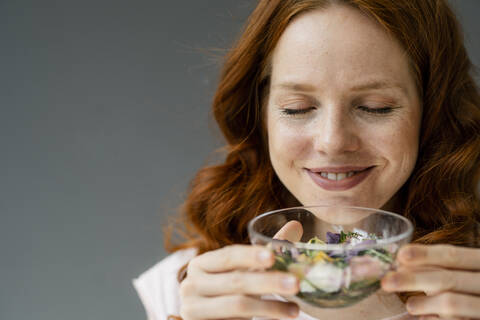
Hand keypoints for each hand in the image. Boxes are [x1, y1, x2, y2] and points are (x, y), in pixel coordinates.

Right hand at [179, 221, 302, 319]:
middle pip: (235, 282)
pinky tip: (279, 318)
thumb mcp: (240, 272)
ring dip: (270, 308)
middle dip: (268, 282)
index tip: (272, 256)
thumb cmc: (224, 293)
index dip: (250, 255)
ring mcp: (192, 310)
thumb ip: (264, 253)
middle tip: (296, 283)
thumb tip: (295, 226)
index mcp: (200, 264)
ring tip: (295, 310)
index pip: (227, 256)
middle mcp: (191, 285)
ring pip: (237, 306)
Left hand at [381, 244, 479, 318]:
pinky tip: (424, 319)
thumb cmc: (469, 290)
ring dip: (423, 303)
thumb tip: (400, 262)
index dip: (424, 254)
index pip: (452, 255)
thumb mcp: (459, 274)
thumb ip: (437, 267)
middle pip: (446, 279)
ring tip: (409, 305)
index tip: (400, 255)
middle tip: (386, 282)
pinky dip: (436, 319)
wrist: (477, 310)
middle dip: (413, 279)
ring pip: (450, 302)